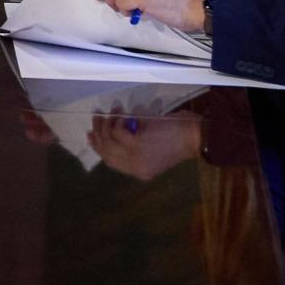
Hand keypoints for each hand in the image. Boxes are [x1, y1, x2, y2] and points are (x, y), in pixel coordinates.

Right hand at [87, 113, 202, 180]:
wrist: (194, 136)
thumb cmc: (175, 138)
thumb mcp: (151, 146)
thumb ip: (129, 144)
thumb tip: (103, 135)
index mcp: (139, 172)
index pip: (110, 161)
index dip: (98, 147)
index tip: (90, 134)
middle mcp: (135, 168)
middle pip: (106, 152)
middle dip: (99, 133)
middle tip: (98, 117)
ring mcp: (136, 157)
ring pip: (109, 141)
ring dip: (107, 124)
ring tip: (112, 111)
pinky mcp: (137, 144)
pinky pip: (117, 132)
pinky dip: (118, 120)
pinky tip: (124, 112)